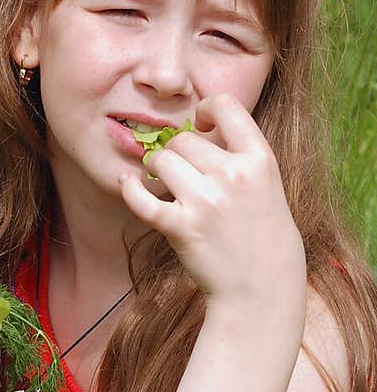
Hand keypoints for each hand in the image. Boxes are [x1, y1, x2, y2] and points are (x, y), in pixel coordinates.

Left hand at [118, 94, 305, 313]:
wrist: (262, 286)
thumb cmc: (262, 233)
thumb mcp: (266, 184)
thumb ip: (239, 155)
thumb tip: (200, 128)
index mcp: (259, 159)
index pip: (226, 106)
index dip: (207, 108)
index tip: (202, 123)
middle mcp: (233, 175)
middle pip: (183, 139)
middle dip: (177, 151)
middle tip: (182, 171)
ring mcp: (206, 202)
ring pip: (162, 160)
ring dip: (157, 169)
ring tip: (166, 184)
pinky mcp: (182, 228)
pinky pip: (142, 199)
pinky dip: (129, 189)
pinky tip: (126, 183)